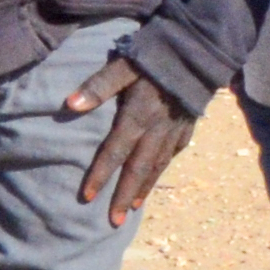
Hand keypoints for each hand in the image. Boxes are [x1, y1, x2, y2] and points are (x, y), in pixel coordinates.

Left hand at [60, 55, 194, 222]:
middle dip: (124, 195)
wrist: (200, 49)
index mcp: (138, 115)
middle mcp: (157, 128)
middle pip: (137, 168)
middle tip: (114, 221)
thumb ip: (99, 85)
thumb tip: (70, 105)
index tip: (87, 197)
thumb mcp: (125, 64)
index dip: (100, 174)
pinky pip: (173, 152)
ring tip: (133, 208)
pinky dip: (163, 168)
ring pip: (157, 164)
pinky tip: (155, 176)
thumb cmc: (156, 53)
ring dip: (144, 188)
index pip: (115, 151)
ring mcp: (175, 129)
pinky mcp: (188, 125)